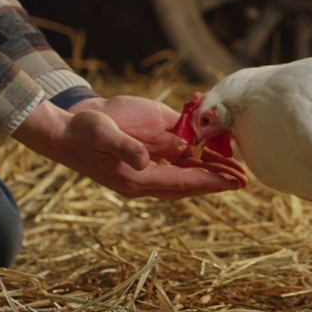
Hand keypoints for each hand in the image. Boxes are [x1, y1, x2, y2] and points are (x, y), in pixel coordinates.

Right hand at [12, 100, 245, 199]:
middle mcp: (147, 175)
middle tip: (244, 179)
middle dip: (216, 180)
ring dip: (211, 169)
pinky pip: (178, 156)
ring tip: (238, 168)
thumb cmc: (82, 131)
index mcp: (137, 178)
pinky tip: (215, 148)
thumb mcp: (101, 134)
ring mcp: (149, 163)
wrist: (66, 127)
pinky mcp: (149, 150)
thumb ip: (125, 147)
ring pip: (187, 171)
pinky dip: (198, 154)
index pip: (180, 183)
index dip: (207, 183)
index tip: (231, 182)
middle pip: (189, 182)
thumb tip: (146, 160)